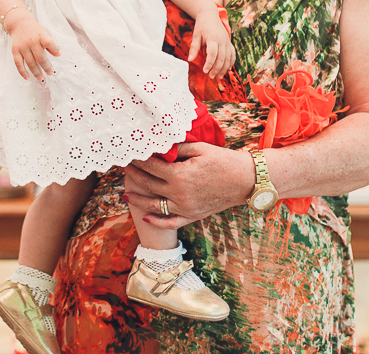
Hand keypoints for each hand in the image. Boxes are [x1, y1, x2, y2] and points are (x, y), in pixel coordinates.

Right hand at [6, 15, 60, 80]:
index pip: (49, 42)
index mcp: (41, 35)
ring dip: (36, 72)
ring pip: (30, 62)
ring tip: (41, 78)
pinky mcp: (15, 51)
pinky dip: (22, 71)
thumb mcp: (45, 33)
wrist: (19, 24)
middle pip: (40, 57)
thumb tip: (58, 54)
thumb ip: (52, 43)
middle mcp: (31, 41)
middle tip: (50, 73)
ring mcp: (23, 47)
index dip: (54, 48)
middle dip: (46, 67)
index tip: (57, 54)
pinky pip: (18, 63)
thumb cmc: (35, 30)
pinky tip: (27, 77)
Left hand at [122, 143, 252, 229]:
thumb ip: (177, 148)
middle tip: (123, 169)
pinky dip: (156, 220)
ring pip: (154, 205)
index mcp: (179, 174)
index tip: (128, 155)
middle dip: (134, 176)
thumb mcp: (199, 148)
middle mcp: (179, 193)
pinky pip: (170, 222)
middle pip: (148, 184)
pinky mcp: (192, 216)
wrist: (245, 180)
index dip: (138, 160)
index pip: (151, 166)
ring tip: (126, 194)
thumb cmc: (223, 160)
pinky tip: (146, 216)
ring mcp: (185, 207)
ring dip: (138, 200)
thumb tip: (159, 147)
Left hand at [186, 10, 234, 78]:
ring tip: (219, 76)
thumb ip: (194, 48)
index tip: (205, 71)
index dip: (209, 63)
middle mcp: (222, 40)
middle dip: (217, 69)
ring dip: (224, 68)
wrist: (210, 15)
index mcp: (213, 38)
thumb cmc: (202, 25)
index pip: (213, 53)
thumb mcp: (196, 35)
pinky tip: (227, 69)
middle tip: (211, 76)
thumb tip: (190, 60)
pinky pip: (232, 54)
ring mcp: (227, 41)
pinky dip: (231, 62)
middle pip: (221, 57)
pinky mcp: (229, 42)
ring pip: (228, 57)